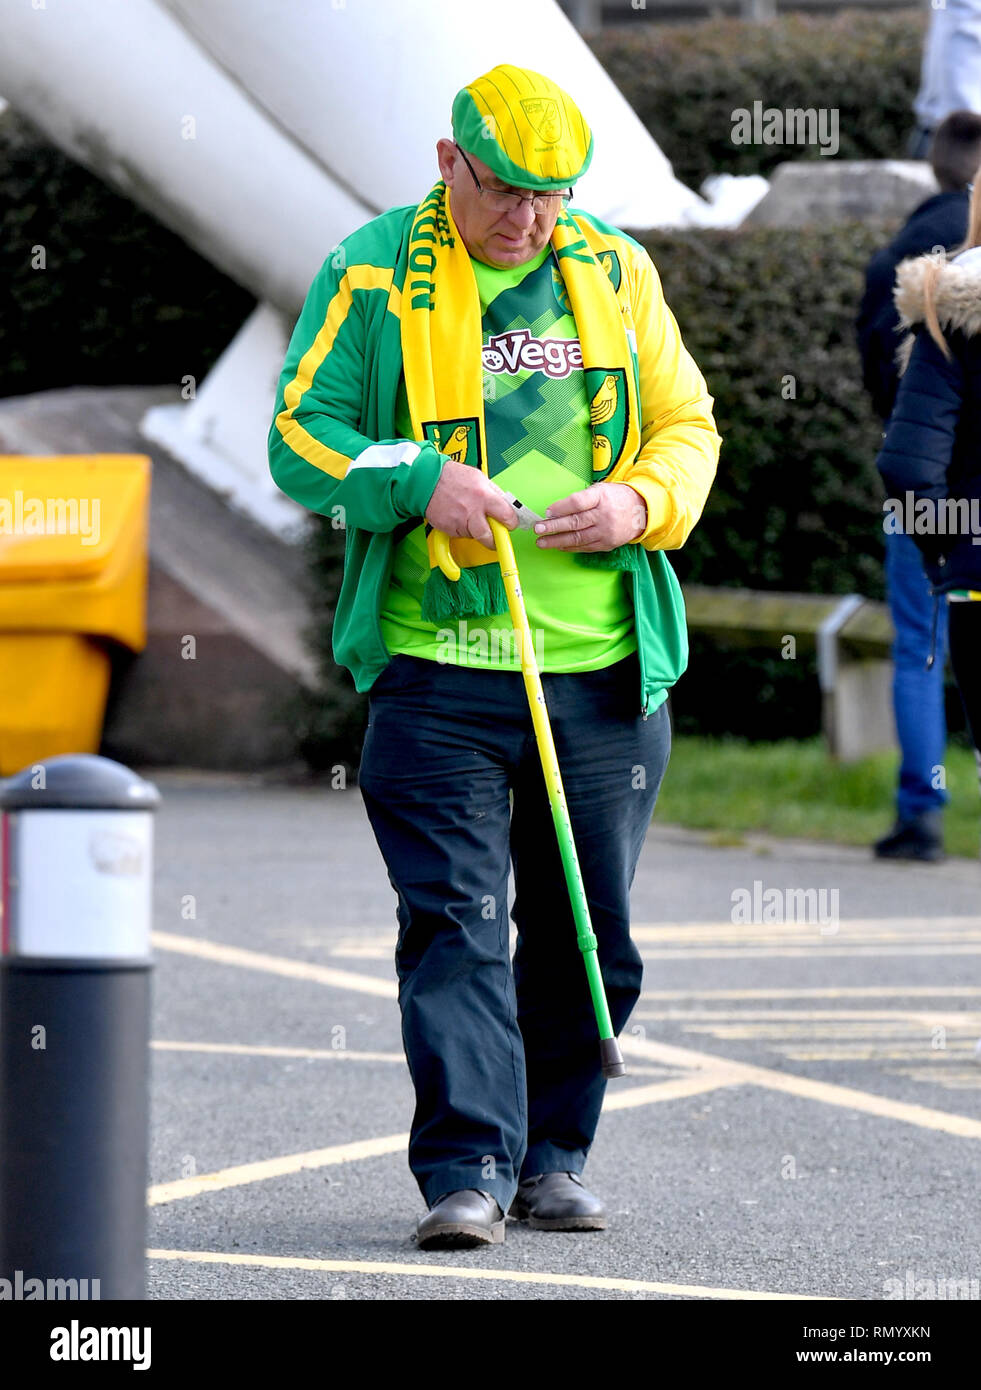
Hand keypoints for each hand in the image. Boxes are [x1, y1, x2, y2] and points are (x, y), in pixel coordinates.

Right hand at [425, 460, 516, 547]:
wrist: (427, 479)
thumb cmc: (451, 476)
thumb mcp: (479, 477)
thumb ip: (493, 492)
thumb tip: (505, 504)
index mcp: (484, 496)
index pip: (507, 517)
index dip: (511, 523)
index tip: (510, 524)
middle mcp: (473, 511)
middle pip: (491, 537)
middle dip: (495, 539)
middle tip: (495, 535)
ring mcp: (460, 522)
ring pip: (475, 536)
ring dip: (476, 531)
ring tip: (469, 516)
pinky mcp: (449, 529)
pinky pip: (460, 534)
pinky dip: (462, 528)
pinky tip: (458, 515)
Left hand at [532, 483, 647, 551]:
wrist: (641, 510)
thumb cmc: (615, 497)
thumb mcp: (600, 490)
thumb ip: (580, 499)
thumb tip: (555, 511)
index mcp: (601, 497)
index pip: (578, 502)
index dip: (561, 507)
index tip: (547, 512)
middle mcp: (604, 515)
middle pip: (575, 522)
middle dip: (554, 527)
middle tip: (538, 529)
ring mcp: (606, 531)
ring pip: (578, 538)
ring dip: (557, 541)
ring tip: (542, 542)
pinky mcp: (606, 544)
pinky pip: (585, 547)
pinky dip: (569, 547)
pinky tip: (558, 546)